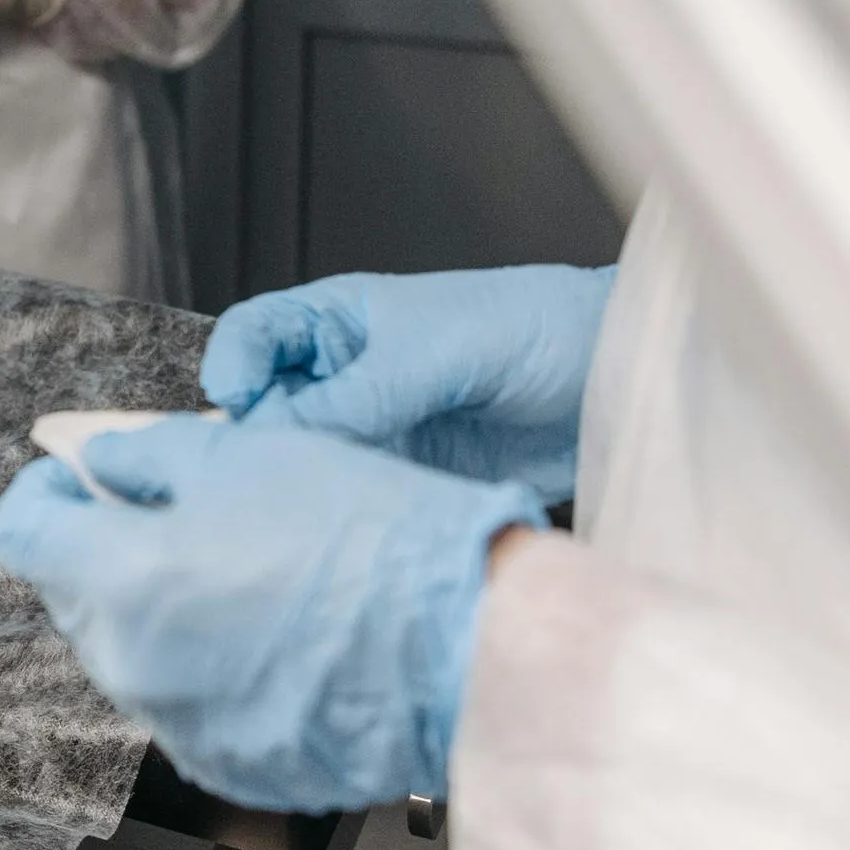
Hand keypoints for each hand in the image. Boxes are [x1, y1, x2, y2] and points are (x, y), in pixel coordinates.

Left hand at [0, 412, 539, 812]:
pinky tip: (273, 631)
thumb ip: (152, 458)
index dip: (46, 495)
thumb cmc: (373, 542)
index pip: (22, 536)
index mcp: (122, 580)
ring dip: (161, 607)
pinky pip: (188, 701)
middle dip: (107, 548)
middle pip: (76, 595)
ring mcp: (178, 726)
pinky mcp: (229, 764)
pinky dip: (209, 664)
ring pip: (132, 650)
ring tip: (244, 569)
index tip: (75, 480)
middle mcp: (134, 665)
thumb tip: (106, 464)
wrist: (470, 644)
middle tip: (176, 510)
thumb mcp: (249, 456)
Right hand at [204, 265, 614, 508]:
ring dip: (298, 484)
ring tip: (301, 506)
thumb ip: (361, 393)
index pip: (256, 336)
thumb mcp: (440, 349)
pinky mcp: (405, 479)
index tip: (235, 402)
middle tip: (265, 471)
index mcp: (343, 321)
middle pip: (267, 408)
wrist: (615, 381)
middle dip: (256, 439)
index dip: (233, 365)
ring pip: (304, 461)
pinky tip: (342, 528)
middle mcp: (347, 376)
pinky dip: (340, 515)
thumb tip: (281, 432)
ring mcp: (375, 430)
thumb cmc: (536, 327)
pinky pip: (351, 499)